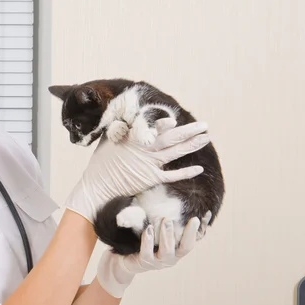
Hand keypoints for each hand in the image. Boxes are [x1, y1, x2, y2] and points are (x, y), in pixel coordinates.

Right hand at [65, 118, 210, 221]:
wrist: (98, 186)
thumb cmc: (101, 162)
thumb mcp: (109, 140)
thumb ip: (122, 129)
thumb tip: (128, 117)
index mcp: (134, 137)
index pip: (154, 127)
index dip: (166, 124)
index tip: (176, 120)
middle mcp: (145, 149)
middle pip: (172, 137)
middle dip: (189, 131)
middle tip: (205, 125)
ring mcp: (149, 164)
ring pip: (176, 152)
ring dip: (192, 145)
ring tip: (206, 138)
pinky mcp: (151, 179)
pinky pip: (172, 175)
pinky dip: (186, 172)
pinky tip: (199, 168)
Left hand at [96, 212, 211, 297]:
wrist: (125, 258)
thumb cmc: (145, 240)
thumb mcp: (158, 229)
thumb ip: (167, 220)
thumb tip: (177, 200)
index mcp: (178, 249)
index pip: (194, 240)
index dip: (198, 230)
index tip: (201, 216)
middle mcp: (172, 257)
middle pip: (185, 248)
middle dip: (188, 233)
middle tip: (188, 218)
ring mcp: (159, 262)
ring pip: (167, 251)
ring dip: (167, 235)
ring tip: (165, 220)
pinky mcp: (144, 262)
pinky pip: (147, 253)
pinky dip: (148, 240)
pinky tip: (148, 229)